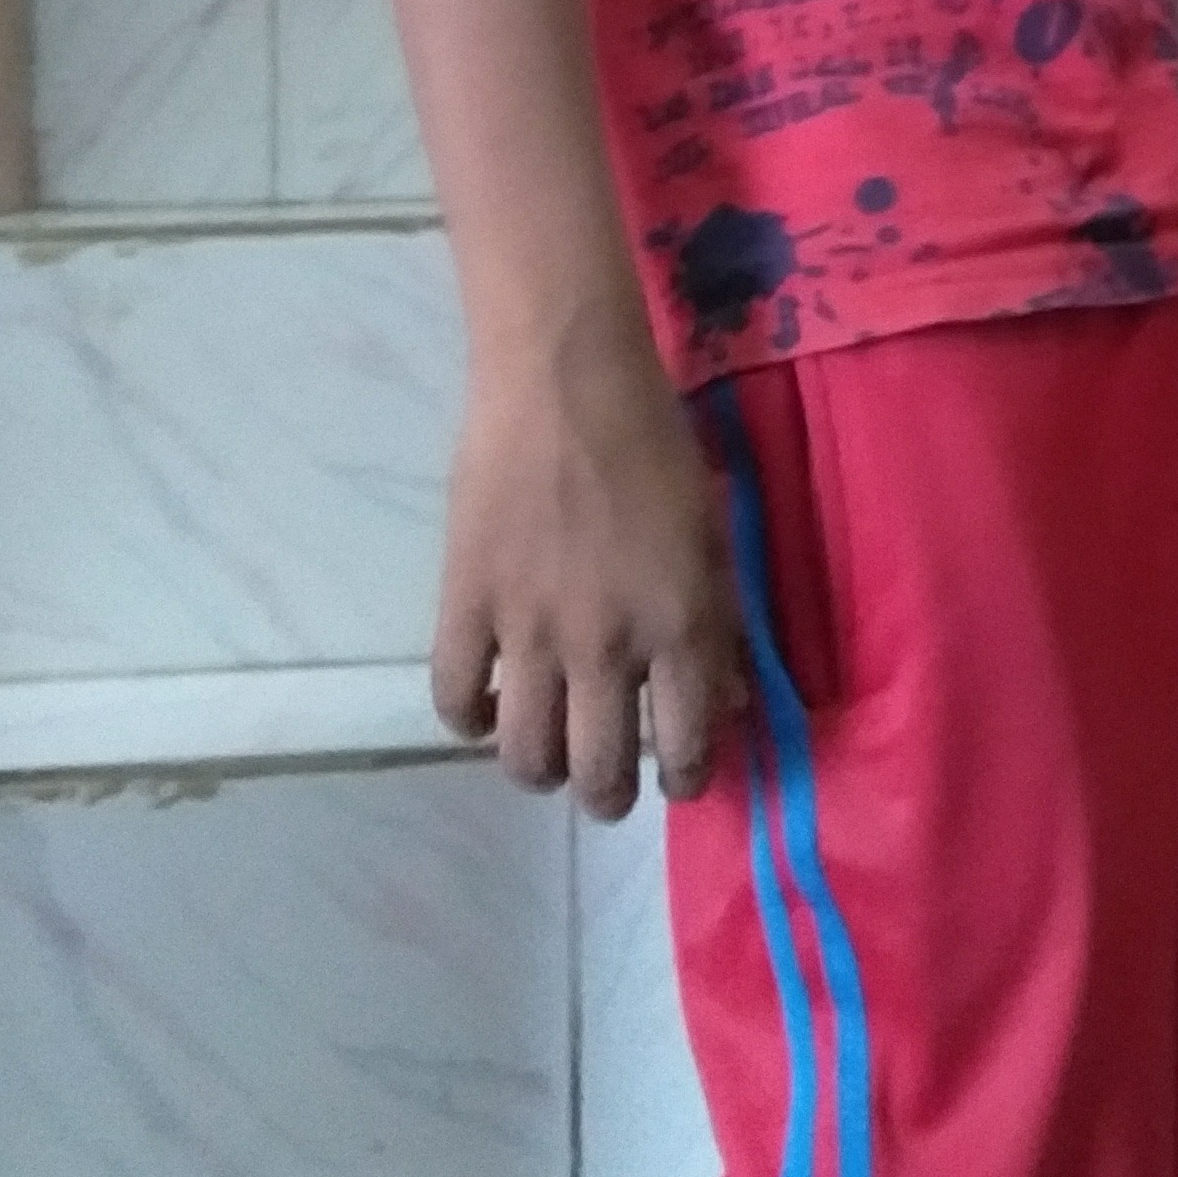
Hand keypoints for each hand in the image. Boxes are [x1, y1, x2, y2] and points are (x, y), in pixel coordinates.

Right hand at [433, 320, 748, 822]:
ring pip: (526, 757)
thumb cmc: (653, 442)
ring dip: (542, 771)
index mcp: (678, 627)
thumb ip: (716, 623)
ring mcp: (529, 631)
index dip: (687, 780)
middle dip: (607, 797)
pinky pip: (455, 699)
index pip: (687, 749)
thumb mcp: (709, 533)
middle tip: (606, 782)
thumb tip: (722, 702)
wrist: (565, 379)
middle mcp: (606, 647)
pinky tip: (489, 703)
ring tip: (548, 751)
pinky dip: (471, 718)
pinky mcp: (466, 604)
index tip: (679, 778)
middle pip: (599, 774)